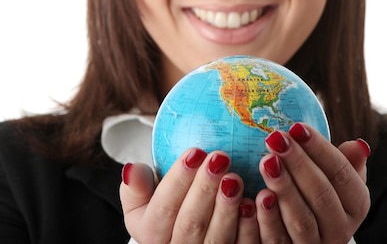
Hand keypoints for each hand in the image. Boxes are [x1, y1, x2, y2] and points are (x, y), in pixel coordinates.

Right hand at [119, 149, 259, 243]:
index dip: (179, 180)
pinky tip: (253, 203)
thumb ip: (135, 188)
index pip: (164, 208)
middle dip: (205, 188)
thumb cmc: (162, 212)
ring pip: (216, 238)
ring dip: (227, 207)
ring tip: (235, 177)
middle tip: (219, 158)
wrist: (178, 238)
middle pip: (191, 223)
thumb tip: (133, 168)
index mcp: (151, 235)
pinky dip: (247, 228)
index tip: (195, 152)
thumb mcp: (140, 203)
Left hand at [254, 123, 369, 243]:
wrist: (301, 234)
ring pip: (301, 220)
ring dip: (284, 189)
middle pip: (322, 195)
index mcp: (356, 204)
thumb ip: (346, 163)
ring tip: (266, 161)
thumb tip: (358, 145)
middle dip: (298, 164)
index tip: (297, 127)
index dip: (320, 149)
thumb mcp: (336, 179)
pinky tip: (256, 196)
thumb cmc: (317, 192)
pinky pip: (279, 240)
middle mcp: (341, 229)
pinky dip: (268, 219)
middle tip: (276, 138)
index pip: (342, 173)